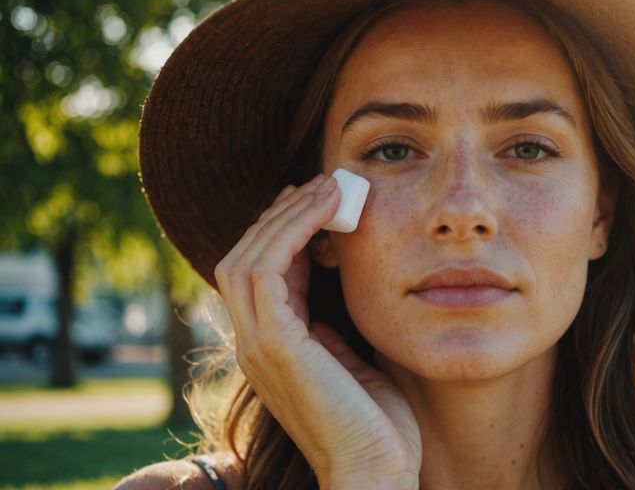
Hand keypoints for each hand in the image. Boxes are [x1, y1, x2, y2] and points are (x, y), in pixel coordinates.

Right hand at [214, 173, 421, 488]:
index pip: (263, 274)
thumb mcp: (354, 361)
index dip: (287, 233)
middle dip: (281, 216)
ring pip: (249, 257)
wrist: (377, 470)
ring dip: (287, 215)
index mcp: (271, 347)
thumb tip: (339, 292)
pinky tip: (329, 211)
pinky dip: (294, 231)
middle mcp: (254, 343)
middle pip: (244, 258)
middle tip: (322, 184)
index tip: (321, 203)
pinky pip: (268, 268)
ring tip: (329, 187)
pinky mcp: (274, 344)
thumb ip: (335, 329)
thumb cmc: (377, 423)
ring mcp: (258, 344)